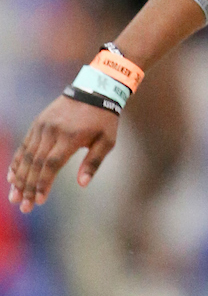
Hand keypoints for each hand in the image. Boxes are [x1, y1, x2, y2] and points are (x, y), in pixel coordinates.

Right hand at [7, 95, 117, 212]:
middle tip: (23, 207)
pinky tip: (11, 177)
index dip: (43, 184)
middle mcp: (53, 131)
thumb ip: (94, 162)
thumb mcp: (107, 140)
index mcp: (71, 137)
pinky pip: (25, 144)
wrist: (95, 88)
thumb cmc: (103, 118)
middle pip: (36, 163)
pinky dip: (17, 161)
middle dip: (28, 187)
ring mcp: (44, 125)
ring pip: (27, 155)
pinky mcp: (39, 121)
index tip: (39, 201)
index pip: (52, 165)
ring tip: (14, 197)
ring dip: (19, 178)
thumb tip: (82, 184)